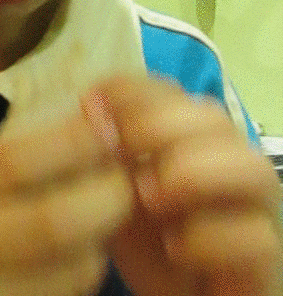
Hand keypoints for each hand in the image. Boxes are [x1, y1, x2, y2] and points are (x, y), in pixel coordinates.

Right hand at [0, 107, 133, 295]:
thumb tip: (75, 128)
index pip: (11, 160)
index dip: (71, 141)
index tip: (109, 124)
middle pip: (50, 222)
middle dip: (105, 197)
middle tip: (130, 179)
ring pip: (65, 276)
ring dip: (101, 244)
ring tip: (109, 221)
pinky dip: (79, 282)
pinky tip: (81, 263)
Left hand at [82, 75, 282, 295]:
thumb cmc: (146, 244)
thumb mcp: (114, 194)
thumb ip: (104, 154)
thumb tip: (88, 110)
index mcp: (191, 137)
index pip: (172, 92)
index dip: (133, 91)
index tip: (90, 106)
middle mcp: (230, 164)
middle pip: (215, 118)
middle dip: (161, 124)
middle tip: (118, 149)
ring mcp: (255, 211)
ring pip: (253, 168)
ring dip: (194, 172)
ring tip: (147, 195)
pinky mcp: (265, 262)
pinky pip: (258, 238)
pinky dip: (211, 237)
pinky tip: (174, 247)